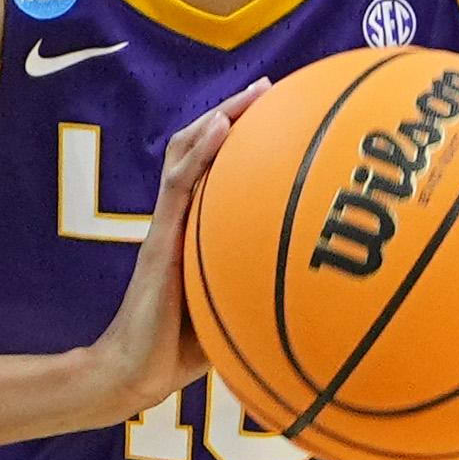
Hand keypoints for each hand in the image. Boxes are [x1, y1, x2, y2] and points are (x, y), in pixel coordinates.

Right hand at [69, 83, 265, 426]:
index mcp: (196, 228)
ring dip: (221, 118)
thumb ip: (262, 287)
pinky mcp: (159, 239)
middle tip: (270, 87)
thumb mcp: (235, 308)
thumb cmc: (185, 348)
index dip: (243, 138)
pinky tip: (222, 126)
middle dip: (235, 113)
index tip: (280, 112)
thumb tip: (321, 289)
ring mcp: (167, 224)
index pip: (217, 169)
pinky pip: (179, 185)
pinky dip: (200, 150)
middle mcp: (180, 217)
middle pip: (202, 148)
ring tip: (252, 94)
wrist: (137, 371)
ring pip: (188, 154)